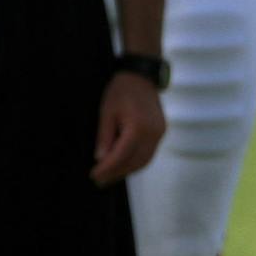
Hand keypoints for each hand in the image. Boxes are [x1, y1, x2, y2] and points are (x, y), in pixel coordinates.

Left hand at [89, 70, 165, 185]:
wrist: (141, 75)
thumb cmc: (121, 91)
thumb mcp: (106, 112)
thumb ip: (104, 137)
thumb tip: (101, 159)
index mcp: (138, 127)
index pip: (121, 155)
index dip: (107, 168)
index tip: (94, 175)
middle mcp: (153, 133)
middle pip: (135, 162)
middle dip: (117, 173)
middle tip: (100, 180)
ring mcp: (159, 133)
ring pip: (144, 160)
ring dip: (127, 170)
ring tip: (110, 175)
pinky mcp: (161, 131)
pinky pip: (149, 152)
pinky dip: (136, 161)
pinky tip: (124, 163)